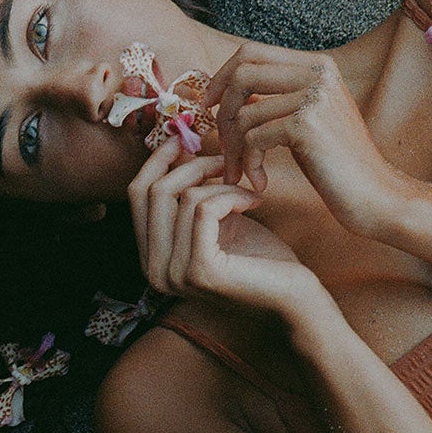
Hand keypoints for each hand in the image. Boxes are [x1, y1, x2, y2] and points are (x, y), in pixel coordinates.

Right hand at [127, 138, 332, 323]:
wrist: (294, 294)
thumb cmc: (259, 256)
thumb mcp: (216, 216)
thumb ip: (189, 190)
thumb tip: (174, 143)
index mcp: (151, 258)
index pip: (137, 194)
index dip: (157, 160)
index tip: (182, 138)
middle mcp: (153, 271)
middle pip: (154, 192)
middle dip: (192, 166)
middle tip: (226, 161)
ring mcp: (173, 274)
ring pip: (183, 197)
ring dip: (222, 184)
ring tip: (247, 192)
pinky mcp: (198, 271)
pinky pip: (204, 209)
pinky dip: (231, 196)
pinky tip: (253, 202)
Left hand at [204, 42, 408, 236]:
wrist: (377, 196)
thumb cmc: (337, 164)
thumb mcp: (307, 118)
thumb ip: (277, 96)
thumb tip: (225, 87)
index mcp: (318, 65)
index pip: (251, 52)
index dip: (221, 76)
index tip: (208, 105)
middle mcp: (318, 72)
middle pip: (241, 73)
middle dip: (221, 111)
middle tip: (220, 146)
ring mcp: (313, 96)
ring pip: (244, 112)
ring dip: (234, 149)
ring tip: (241, 173)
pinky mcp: (306, 124)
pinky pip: (253, 137)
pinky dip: (249, 163)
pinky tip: (261, 183)